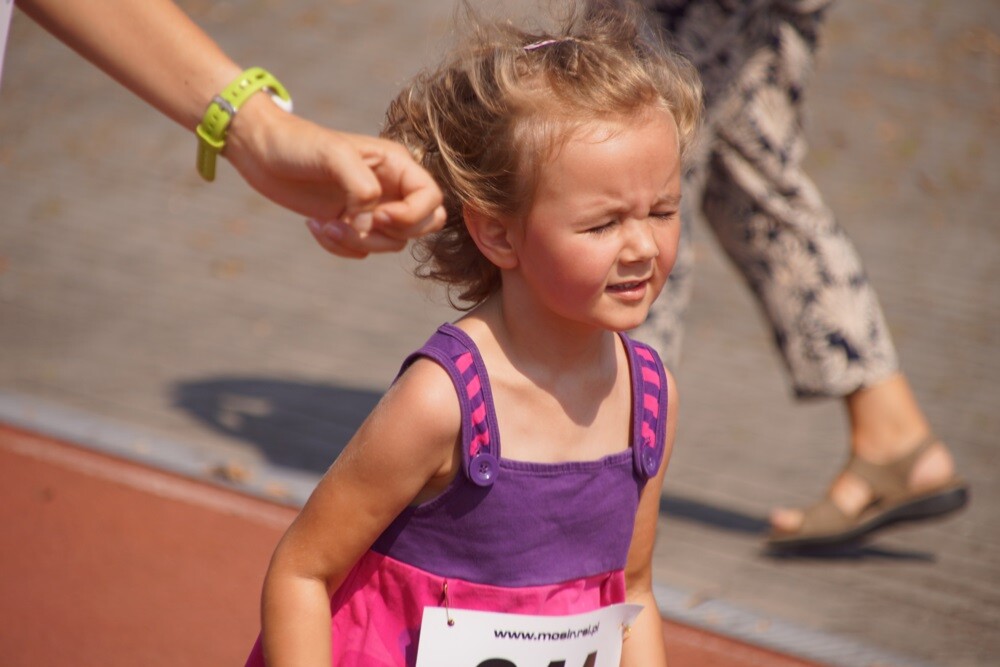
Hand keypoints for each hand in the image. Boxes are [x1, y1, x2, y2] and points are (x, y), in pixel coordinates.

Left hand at [226, 94, 445, 257]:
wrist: (261, 152)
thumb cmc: (298, 144)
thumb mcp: (333, 156)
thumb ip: (362, 188)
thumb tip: (369, 225)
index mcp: (396, 165)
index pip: (432, 200)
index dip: (413, 216)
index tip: (378, 215)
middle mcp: (390, 187)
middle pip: (423, 226)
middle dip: (390, 234)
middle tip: (356, 224)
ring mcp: (371, 207)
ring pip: (392, 243)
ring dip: (358, 242)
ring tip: (326, 225)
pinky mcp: (350, 223)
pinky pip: (363, 249)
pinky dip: (341, 247)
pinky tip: (315, 226)